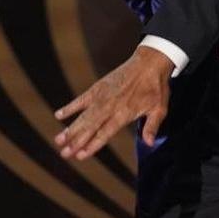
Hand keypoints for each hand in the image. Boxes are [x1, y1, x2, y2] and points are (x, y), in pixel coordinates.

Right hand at [53, 46, 173, 159]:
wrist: (150, 61)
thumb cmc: (156, 87)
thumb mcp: (160, 108)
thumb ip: (152, 126)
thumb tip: (149, 144)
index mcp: (125, 113)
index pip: (105, 133)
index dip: (92, 145)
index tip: (80, 156)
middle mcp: (111, 106)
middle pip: (90, 127)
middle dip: (76, 141)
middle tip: (63, 154)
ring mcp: (103, 96)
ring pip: (84, 115)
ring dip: (70, 128)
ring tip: (58, 140)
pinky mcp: (99, 87)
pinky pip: (82, 99)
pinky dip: (71, 106)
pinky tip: (59, 115)